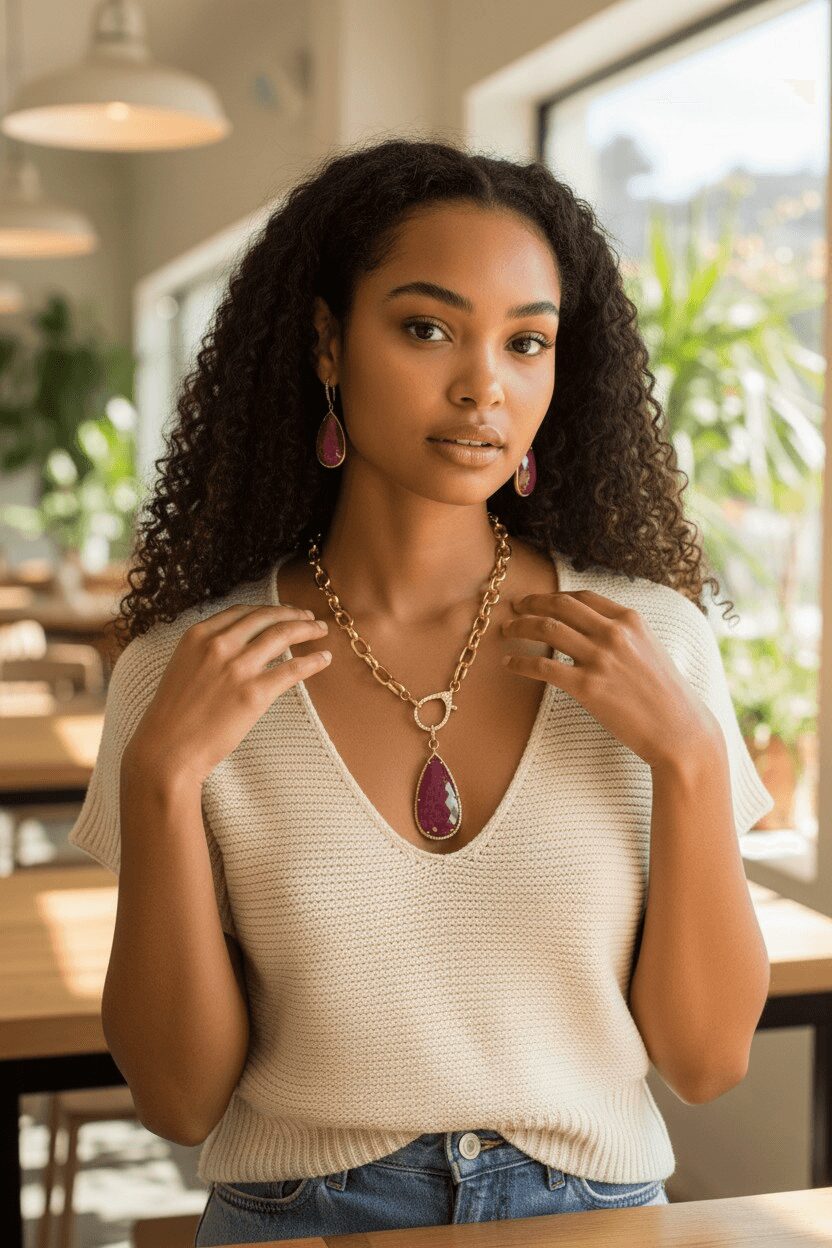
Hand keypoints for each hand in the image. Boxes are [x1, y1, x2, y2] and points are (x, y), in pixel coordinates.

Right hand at [124, 603, 331, 786]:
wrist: (167, 750)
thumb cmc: (173, 715)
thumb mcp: (183, 666)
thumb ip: (207, 650)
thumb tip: (238, 643)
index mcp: (199, 635)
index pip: (243, 612)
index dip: (269, 609)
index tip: (284, 612)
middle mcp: (219, 645)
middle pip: (266, 617)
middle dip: (293, 614)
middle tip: (310, 618)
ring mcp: (237, 668)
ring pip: (283, 635)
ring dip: (308, 629)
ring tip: (321, 631)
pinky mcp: (254, 694)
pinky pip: (292, 669)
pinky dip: (313, 661)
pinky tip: (324, 659)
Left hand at [500, 589, 718, 768]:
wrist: (679, 730)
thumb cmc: (665, 695)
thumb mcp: (650, 649)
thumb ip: (623, 634)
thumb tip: (590, 629)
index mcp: (631, 620)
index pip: (583, 597)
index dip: (555, 595)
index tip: (538, 600)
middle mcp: (614, 633)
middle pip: (560, 606)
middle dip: (531, 603)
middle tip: (514, 609)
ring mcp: (600, 659)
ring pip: (547, 629)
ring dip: (520, 627)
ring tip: (506, 631)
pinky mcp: (587, 687)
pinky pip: (542, 667)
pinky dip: (520, 662)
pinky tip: (508, 664)